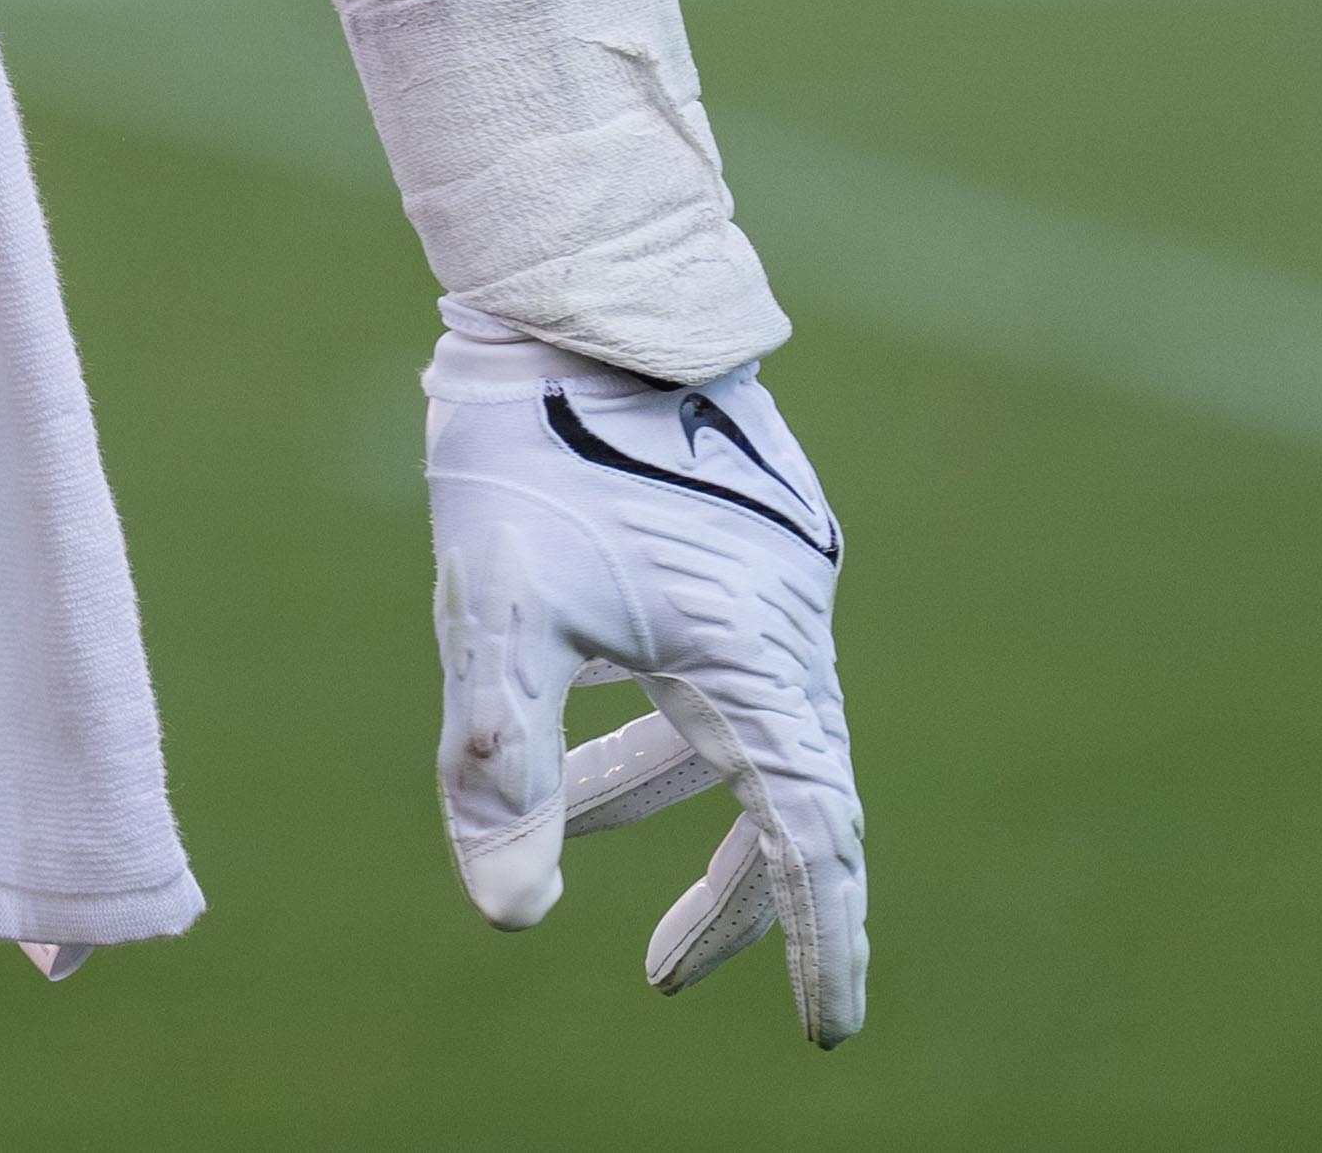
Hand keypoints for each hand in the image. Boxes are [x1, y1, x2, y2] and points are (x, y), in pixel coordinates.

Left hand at [420, 325, 869, 1041]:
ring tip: (574, 837)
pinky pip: (711, 672)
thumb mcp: (495, 606)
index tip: (825, 1031)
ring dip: (665, 803)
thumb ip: (502, 763)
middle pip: (784, 803)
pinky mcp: (728, 549)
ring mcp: (763, 588)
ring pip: (738, 735)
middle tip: (662, 978)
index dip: (818, 941)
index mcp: (754, 664)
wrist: (576, 290)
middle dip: (730, 900)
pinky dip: (654, 722)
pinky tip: (578, 716)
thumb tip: (510, 919)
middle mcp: (783, 634)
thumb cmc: (536, 441)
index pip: (811, 842)